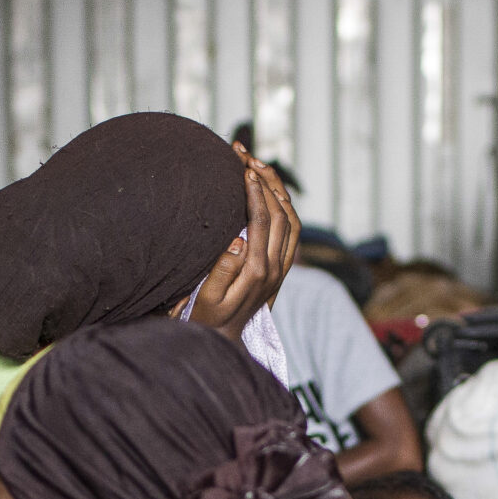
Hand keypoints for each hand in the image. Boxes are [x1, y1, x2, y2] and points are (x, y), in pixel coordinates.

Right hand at [187, 147, 301, 335]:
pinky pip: (292, 231)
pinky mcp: (281, 269)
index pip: (261, 219)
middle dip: (265, 179)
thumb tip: (238, 239)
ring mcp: (281, 269)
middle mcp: (275, 269)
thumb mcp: (205, 299)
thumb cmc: (206, 321)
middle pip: (281, 212)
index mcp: (257, 271)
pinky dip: (284, 205)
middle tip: (245, 154)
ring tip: (258, 165)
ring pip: (291, 219)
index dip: (254, 190)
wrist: (223, 344)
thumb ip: (222, 269)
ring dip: (278, 188)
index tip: (242, 165)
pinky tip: (268, 191)